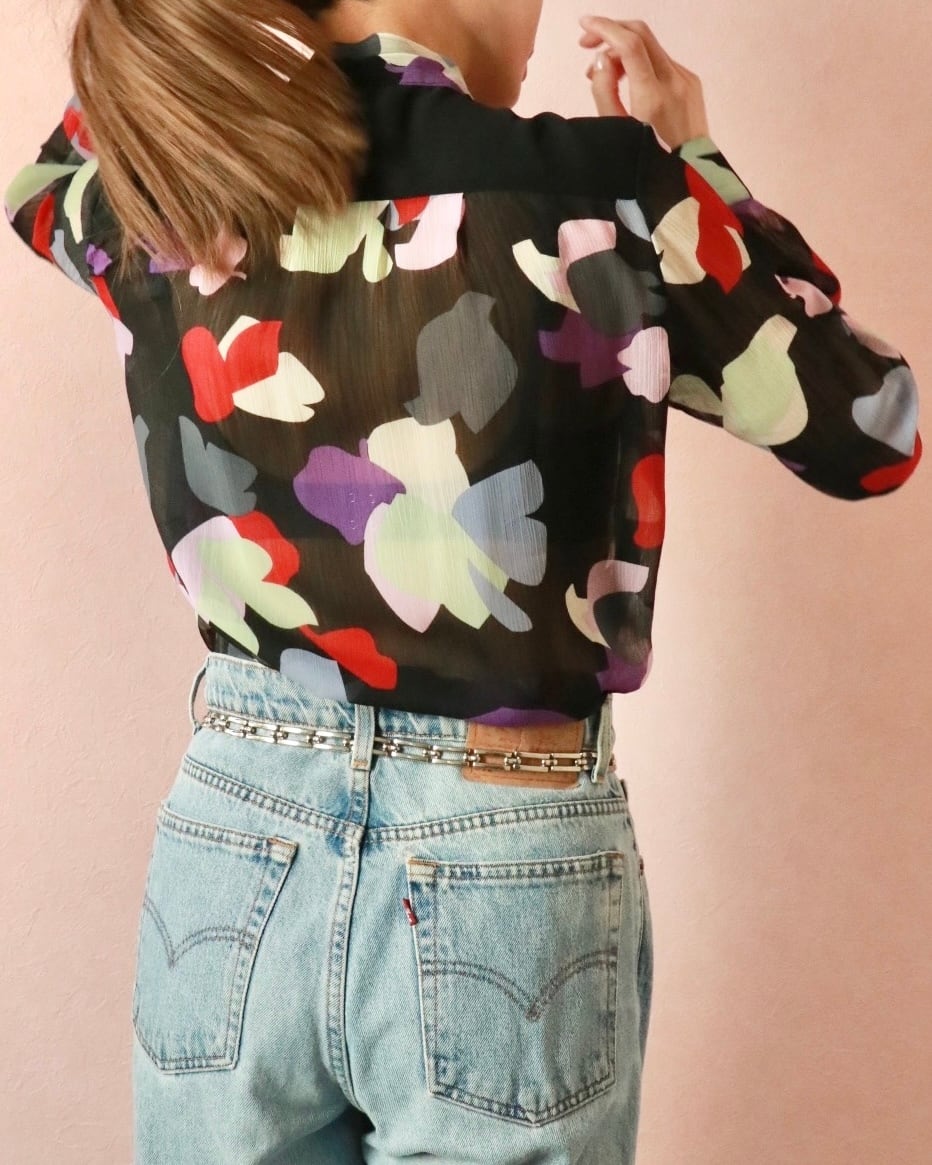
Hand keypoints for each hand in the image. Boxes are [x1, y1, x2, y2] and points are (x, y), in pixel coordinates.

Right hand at [579, 15, 710, 149]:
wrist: (688, 176)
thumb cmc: (647, 162)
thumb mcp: (616, 132)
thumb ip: (604, 92)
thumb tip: (600, 61)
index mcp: (652, 97)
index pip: (629, 45)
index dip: (604, 28)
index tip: (584, 25)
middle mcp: (673, 82)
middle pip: (641, 34)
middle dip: (611, 31)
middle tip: (587, 45)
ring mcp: (686, 79)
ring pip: (650, 47)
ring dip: (624, 50)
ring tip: (605, 74)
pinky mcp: (692, 82)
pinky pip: (662, 61)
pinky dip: (641, 62)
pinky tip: (629, 81)